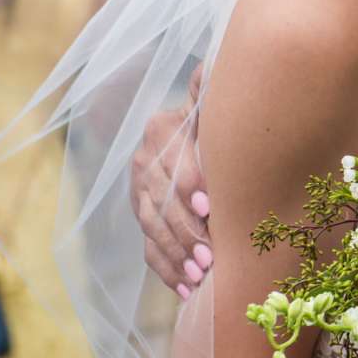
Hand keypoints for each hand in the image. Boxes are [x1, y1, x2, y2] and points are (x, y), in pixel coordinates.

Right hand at [133, 71, 209, 293]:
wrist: (197, 129)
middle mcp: (145, 160)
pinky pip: (150, 250)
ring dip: (177, 257)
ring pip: (153, 229)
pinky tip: (187, 292)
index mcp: (162, 129)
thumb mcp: (214, 100)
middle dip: (186, 232)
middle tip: (210, 257)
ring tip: (200, 279)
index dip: (190, 186)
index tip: (211, 208)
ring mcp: (140, 192)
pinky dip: (168, 272)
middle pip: (161, 203)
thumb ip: (211, 90)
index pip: (174, 163)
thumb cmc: (218, 117)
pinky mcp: (143, 217)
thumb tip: (212, 64)